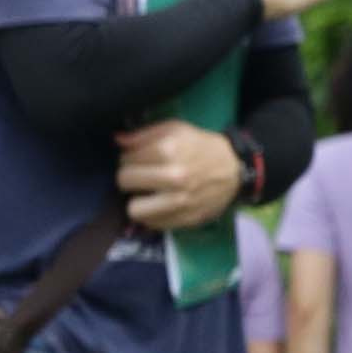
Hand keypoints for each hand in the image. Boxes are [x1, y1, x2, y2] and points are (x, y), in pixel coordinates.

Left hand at [112, 119, 246, 234]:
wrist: (233, 169)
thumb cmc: (200, 146)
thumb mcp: (175, 129)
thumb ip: (143, 134)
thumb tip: (117, 141)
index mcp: (168, 150)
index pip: (126, 159)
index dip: (128, 158)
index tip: (137, 159)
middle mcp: (173, 177)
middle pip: (124, 182)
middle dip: (128, 177)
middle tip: (139, 176)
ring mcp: (179, 201)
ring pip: (134, 209)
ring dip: (137, 201)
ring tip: (145, 194)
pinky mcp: (185, 219)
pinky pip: (152, 224)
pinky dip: (152, 215)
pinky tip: (159, 204)